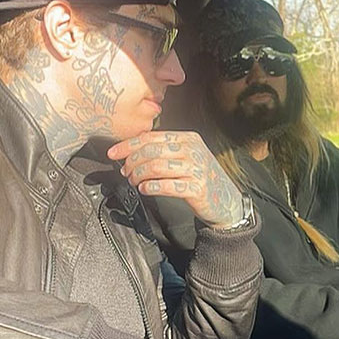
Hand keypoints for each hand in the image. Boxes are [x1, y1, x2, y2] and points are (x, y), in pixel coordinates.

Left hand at [107, 131, 243, 227]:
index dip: (128, 145)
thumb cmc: (200, 177)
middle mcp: (192, 150)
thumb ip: (165, 150)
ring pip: (156, 167)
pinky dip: (151, 187)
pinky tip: (144, 189)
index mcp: (188, 138)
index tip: (113, 153)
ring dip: (138, 175)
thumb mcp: (187, 156)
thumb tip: (132, 152)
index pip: (152, 137)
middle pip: (151, 151)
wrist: (226, 200)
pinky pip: (167, 185)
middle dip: (132, 162)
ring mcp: (196, 168)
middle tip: (124, 171)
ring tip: (133, 181)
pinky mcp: (197, 187)